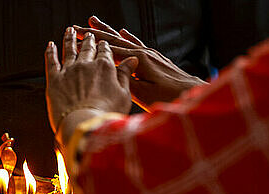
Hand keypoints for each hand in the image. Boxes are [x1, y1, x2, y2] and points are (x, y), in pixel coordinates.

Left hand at [45, 27, 136, 134]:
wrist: (84, 125)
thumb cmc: (106, 114)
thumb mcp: (123, 95)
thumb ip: (125, 75)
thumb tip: (132, 60)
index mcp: (104, 67)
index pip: (105, 51)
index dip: (104, 46)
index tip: (102, 43)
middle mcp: (86, 64)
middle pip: (87, 48)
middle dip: (89, 40)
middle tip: (88, 34)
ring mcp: (69, 70)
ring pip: (69, 49)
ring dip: (69, 39)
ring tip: (70, 31)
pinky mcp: (54, 80)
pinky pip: (51, 61)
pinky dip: (50, 51)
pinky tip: (50, 45)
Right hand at [74, 16, 205, 109]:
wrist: (193, 93)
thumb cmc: (169, 97)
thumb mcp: (143, 94)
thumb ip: (126, 80)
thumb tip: (108, 71)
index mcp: (138, 60)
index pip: (109, 48)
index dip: (91, 43)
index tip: (75, 37)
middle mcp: (144, 52)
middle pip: (113, 39)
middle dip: (94, 33)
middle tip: (77, 26)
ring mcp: (150, 53)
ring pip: (123, 39)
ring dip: (107, 31)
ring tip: (94, 22)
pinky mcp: (155, 58)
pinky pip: (137, 43)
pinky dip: (127, 37)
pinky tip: (122, 31)